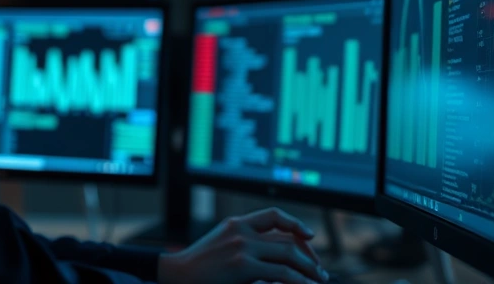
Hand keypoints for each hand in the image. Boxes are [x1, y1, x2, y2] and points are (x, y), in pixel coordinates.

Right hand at [157, 207, 328, 283]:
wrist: (175, 275)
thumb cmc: (199, 266)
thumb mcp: (223, 245)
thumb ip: (246, 244)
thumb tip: (276, 257)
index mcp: (237, 223)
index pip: (274, 215)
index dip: (296, 224)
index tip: (309, 236)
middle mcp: (242, 231)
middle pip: (287, 239)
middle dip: (308, 256)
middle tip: (318, 271)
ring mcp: (242, 247)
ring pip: (288, 255)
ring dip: (308, 270)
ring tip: (317, 281)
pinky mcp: (243, 266)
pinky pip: (281, 274)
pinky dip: (299, 281)